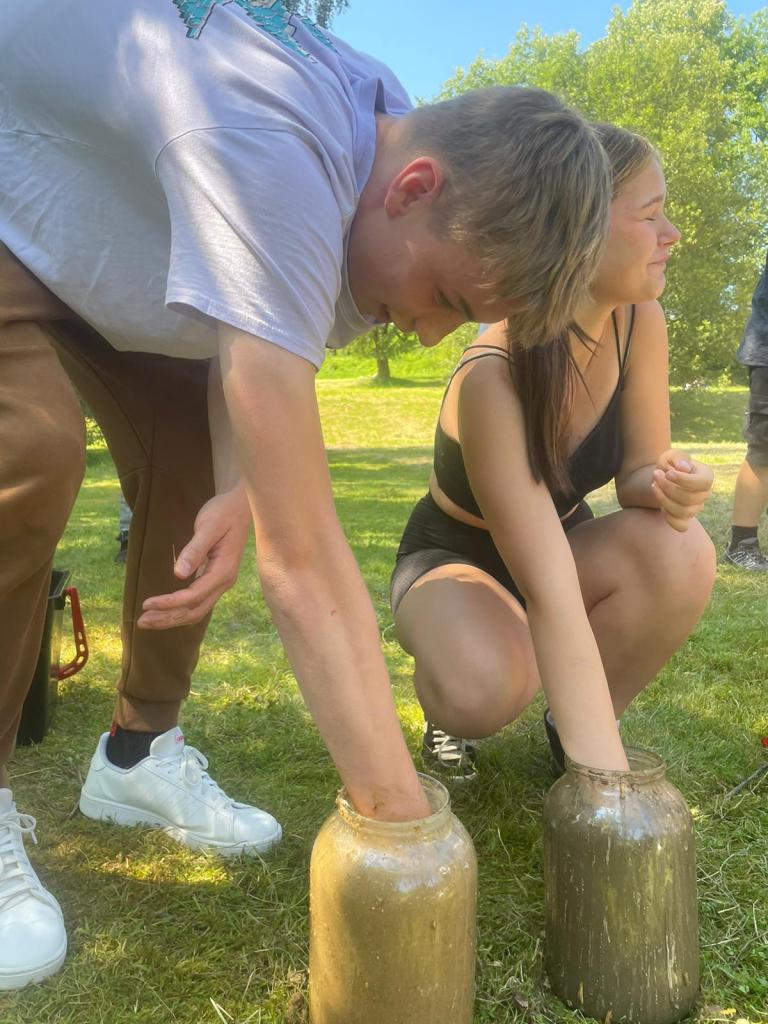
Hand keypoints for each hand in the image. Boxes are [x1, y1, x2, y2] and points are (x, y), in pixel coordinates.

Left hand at [138, 486, 250, 628]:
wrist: (239, 507)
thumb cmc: (223, 513)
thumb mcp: (208, 527)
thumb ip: (194, 550)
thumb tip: (178, 574)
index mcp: (223, 571)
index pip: (194, 595)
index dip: (170, 603)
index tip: (146, 604)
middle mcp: (224, 581)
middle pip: (195, 610)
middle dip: (168, 618)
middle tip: (141, 621)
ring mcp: (221, 582)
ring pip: (197, 610)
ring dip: (173, 618)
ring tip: (148, 620)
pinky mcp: (215, 579)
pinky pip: (198, 602)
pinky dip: (180, 610)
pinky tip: (166, 611)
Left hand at [651, 448, 713, 531]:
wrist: (661, 478)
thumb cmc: (669, 465)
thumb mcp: (671, 456)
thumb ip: (678, 458)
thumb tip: (684, 468)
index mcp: (706, 476)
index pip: (703, 482)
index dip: (685, 480)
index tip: (668, 473)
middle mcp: (704, 494)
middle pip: (690, 498)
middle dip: (668, 488)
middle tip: (655, 475)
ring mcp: (696, 508)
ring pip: (684, 512)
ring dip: (664, 500)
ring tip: (653, 485)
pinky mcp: (686, 519)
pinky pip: (682, 526)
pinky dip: (669, 519)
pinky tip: (660, 507)